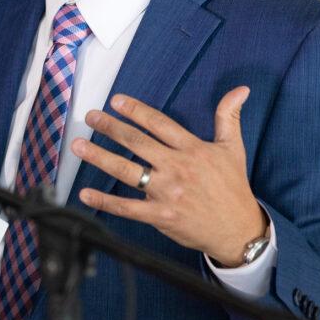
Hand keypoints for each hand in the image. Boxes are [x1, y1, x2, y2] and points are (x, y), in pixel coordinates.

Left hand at [71, 87, 265, 267]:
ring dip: (99, 157)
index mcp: (193, 149)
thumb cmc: (232, 187)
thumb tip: (240, 89)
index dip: (136, 111)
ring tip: (78, 146)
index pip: (159, 124)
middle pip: (137, 142)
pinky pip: (128, 207)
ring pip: (127, 170)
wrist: (238, 230)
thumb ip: (229, 117)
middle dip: (110, 128)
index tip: (116, 101)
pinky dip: (105, 201)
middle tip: (91, 117)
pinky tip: (86, 193)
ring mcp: (168, 192)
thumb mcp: (234, 148)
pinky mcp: (161, 215)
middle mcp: (177, 167)